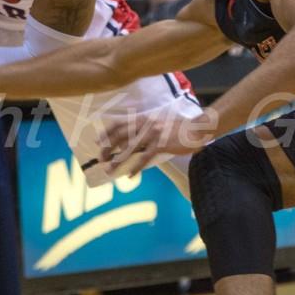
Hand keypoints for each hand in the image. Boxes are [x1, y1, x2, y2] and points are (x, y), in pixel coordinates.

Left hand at [97, 109, 218, 176]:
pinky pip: (144, 158)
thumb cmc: (179, 128)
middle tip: (101, 158)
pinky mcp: (161, 144)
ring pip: (129, 149)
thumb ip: (146, 129)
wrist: (196, 129)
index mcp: (144, 119)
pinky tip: (131, 175)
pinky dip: (136, 168)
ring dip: (118, 160)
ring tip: (109, 169)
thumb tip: (133, 140)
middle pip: (121, 136)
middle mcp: (146, 125)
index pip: (120, 123)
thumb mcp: (159, 123)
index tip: (98, 141)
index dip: (107, 132)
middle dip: (108, 147)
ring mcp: (153, 134)